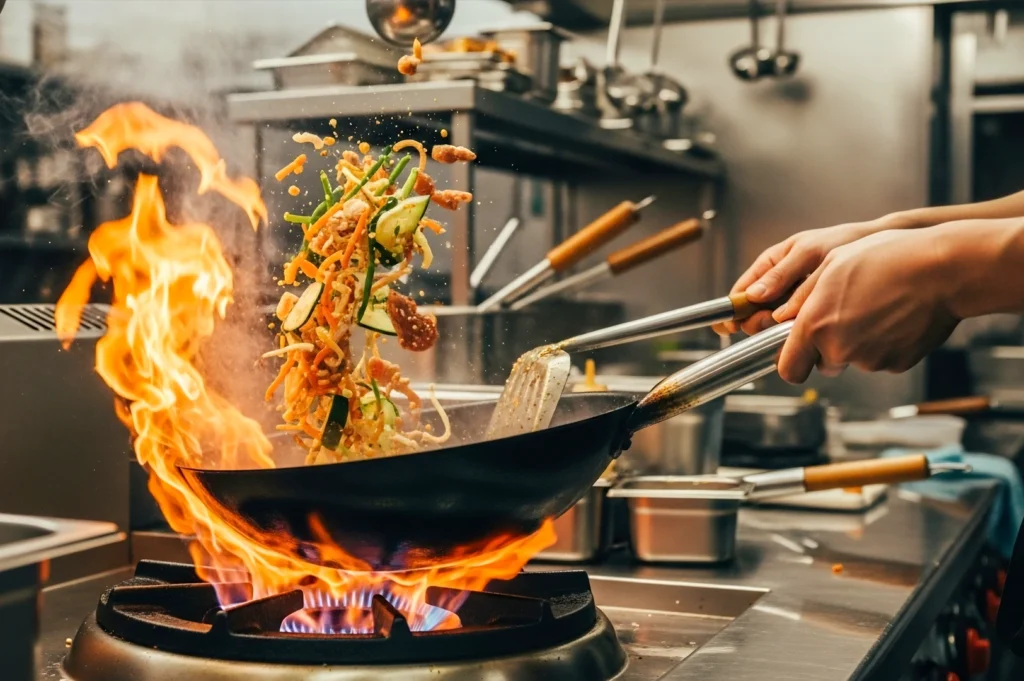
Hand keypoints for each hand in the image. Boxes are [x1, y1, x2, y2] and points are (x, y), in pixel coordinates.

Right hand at [719, 218, 894, 334]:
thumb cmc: (846, 241)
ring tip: (800, 320)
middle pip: (754, 313)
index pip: (741, 292)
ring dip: (780, 328)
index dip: (735, 310)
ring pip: (773, 324)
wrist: (884, 248)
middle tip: (778, 321)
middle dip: (760, 321)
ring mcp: (793, 300)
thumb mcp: (810, 252)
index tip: (733, 325)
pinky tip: (811, 326)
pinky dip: (798, 330)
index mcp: (770, 264)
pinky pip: (795, 328)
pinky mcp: (810, 314)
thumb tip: (753, 295)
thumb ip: (781, 273)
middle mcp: (778, 284)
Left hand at [772, 229, 959, 382]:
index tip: (797, 353)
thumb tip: (781, 317)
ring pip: (853, 360)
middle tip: (846, 315)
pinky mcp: (896, 364)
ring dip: (858, 343)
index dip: (791, 362)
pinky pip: (881, 359)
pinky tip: (895, 317)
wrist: (941, 270)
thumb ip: (801, 297)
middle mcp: (839, 348)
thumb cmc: (886, 259)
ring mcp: (870, 359)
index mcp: (815, 325)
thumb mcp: (831, 264)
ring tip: (876, 307)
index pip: (789, 369)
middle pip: (823, 365)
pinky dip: (884, 344)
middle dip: (828, 348)